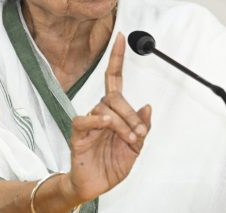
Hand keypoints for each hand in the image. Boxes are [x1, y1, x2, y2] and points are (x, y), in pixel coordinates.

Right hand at [67, 32, 151, 202]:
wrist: (94, 186)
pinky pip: (85, 120)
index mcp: (115, 111)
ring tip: (129, 139)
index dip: (117, 58)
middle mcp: (101, 111)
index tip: (120, 38)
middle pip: (115, 97)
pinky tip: (106, 125)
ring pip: (106, 109)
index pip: (114, 78)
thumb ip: (142, 126)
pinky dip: (98, 121)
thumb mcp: (135, 147)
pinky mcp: (78, 134)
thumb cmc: (111, 164)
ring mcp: (89, 121)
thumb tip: (147, 106)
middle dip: (131, 114)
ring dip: (122, 123)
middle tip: (139, 133)